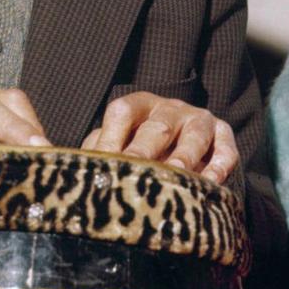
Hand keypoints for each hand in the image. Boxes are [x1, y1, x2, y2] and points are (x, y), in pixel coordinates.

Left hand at [81, 92, 238, 184]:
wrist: (186, 154)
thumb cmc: (139, 154)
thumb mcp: (115, 147)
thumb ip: (96, 152)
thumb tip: (63, 168)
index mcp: (137, 106)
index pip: (122, 113)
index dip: (111, 137)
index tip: (100, 164)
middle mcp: (168, 108)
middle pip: (158, 126)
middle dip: (145, 150)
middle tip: (133, 171)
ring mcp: (198, 119)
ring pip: (194, 135)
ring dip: (185, 157)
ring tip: (176, 179)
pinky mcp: (224, 134)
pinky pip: (225, 147)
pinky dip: (220, 163)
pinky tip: (211, 181)